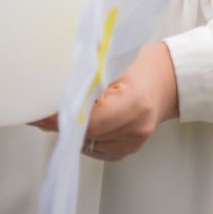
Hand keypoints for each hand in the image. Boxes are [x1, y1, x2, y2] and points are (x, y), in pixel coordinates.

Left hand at [30, 43, 178, 160]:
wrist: (171, 79)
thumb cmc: (146, 65)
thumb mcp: (116, 63)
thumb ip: (88, 79)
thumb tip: (53, 89)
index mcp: (135, 103)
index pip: (89, 121)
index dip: (62, 118)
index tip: (41, 112)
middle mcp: (136, 128)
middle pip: (86, 134)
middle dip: (62, 123)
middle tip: (41, 112)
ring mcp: (133, 143)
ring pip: (87, 143)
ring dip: (72, 130)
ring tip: (62, 112)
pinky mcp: (128, 150)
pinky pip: (95, 148)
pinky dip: (85, 136)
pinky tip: (84, 120)